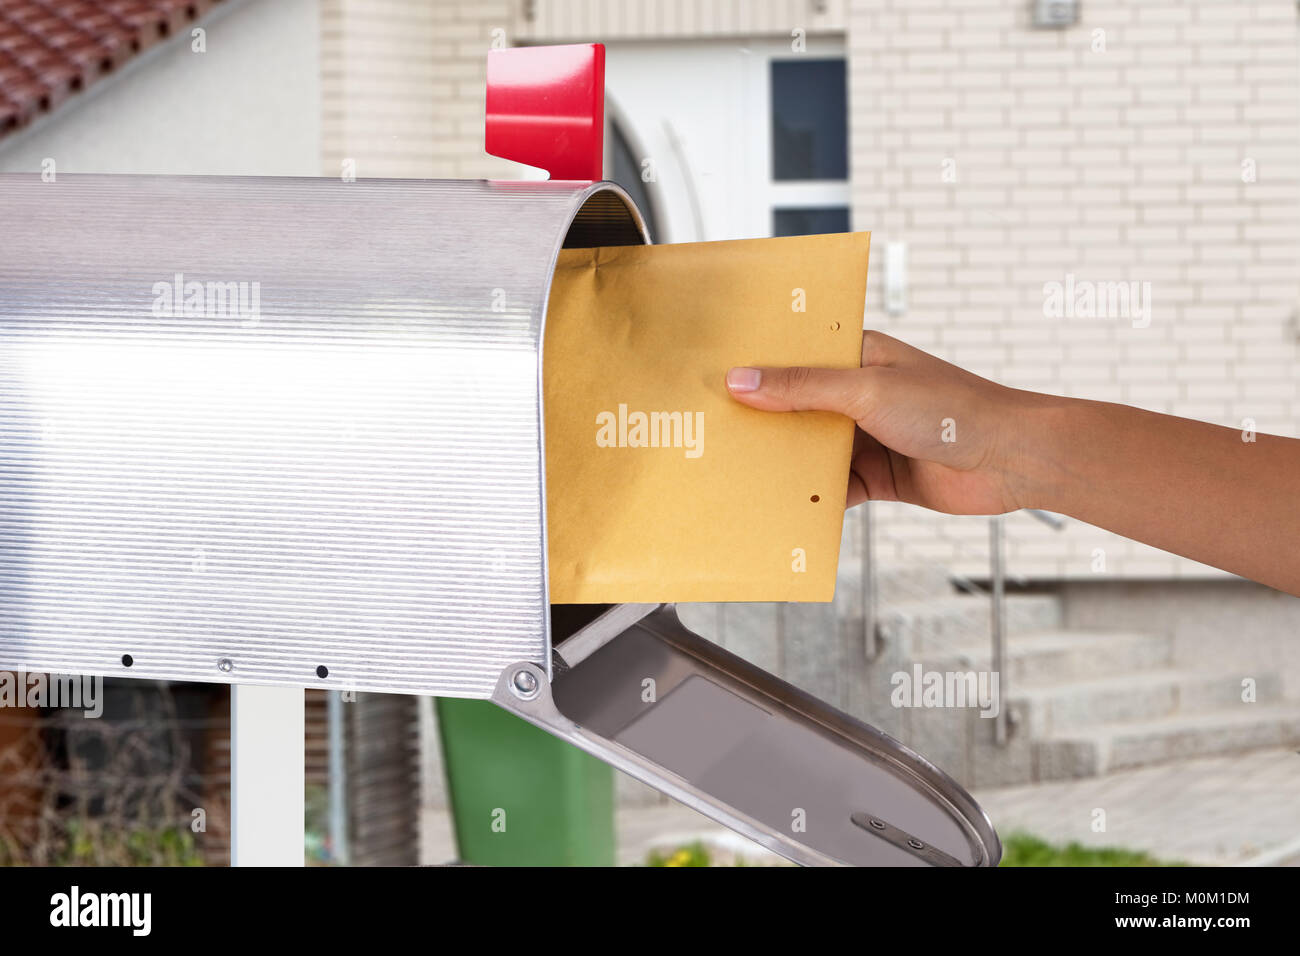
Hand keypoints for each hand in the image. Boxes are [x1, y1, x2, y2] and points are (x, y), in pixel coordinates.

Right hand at [726, 331, 1048, 514]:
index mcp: (858, 356)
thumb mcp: (867, 391)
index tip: (711, 379)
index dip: (755, 366)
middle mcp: (858, 393)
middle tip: (712, 433)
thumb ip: (802, 388)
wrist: (1011, 459)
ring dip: (784, 464)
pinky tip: (784, 509)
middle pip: (795, 407)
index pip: (794, 355)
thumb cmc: (952, 408)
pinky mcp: (879, 476)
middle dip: (761, 422)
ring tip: (736, 474)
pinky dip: (813, 499)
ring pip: (810, 450)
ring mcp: (868, 436)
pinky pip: (834, 488)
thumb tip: (741, 380)